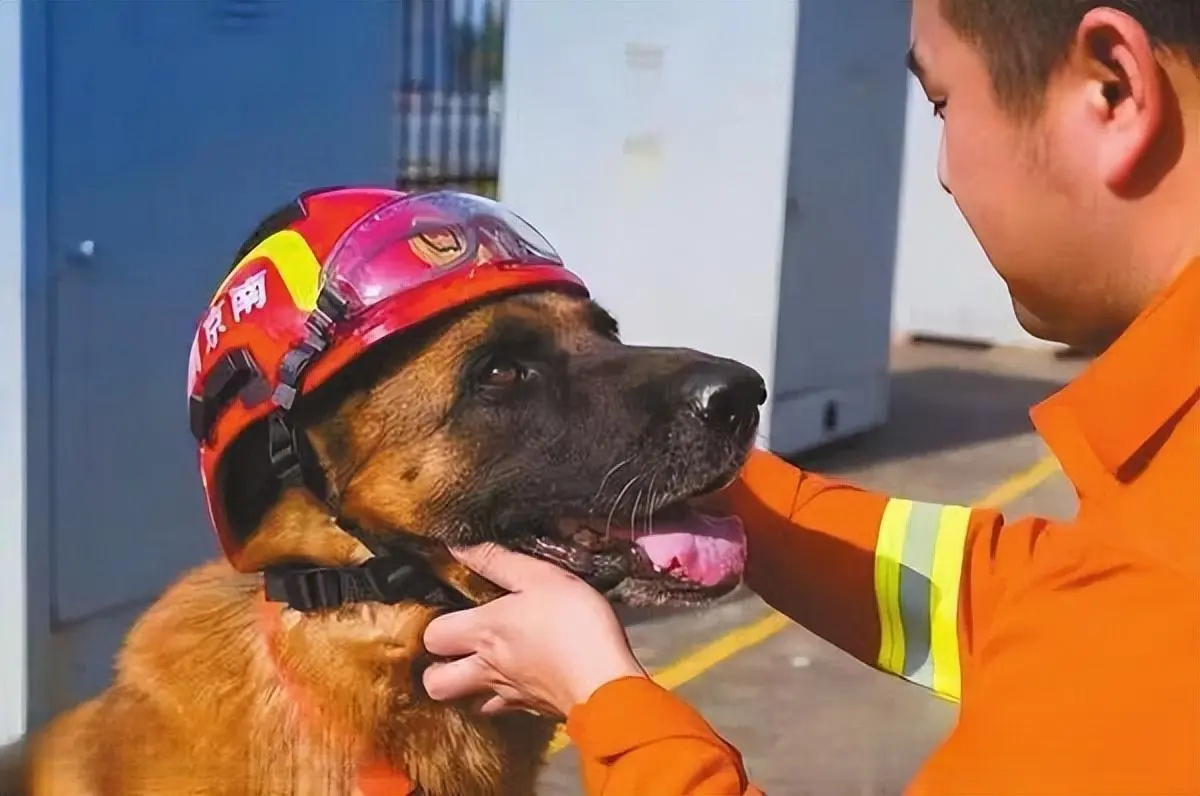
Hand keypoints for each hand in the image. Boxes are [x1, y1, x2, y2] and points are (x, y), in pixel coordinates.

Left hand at [422, 543, 646, 717]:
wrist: (605, 681)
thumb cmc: (573, 622)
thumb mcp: (540, 576)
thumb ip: (497, 561)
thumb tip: (457, 548)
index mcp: (483, 630)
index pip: (433, 635)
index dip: (435, 623)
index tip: (450, 610)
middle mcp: (486, 666)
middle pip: (434, 682)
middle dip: (437, 668)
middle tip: (456, 648)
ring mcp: (507, 692)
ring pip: (465, 700)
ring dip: (466, 685)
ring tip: (480, 665)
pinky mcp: (530, 709)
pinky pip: (502, 707)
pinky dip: (500, 697)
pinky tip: (515, 679)